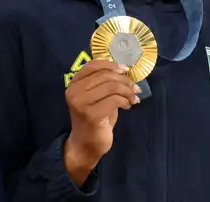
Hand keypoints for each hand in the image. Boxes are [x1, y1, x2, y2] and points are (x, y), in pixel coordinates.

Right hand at [63, 59, 140, 184]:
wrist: (86, 145)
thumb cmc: (94, 119)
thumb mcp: (97, 97)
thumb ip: (104, 82)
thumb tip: (124, 70)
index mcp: (74, 84)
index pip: (92, 65)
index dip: (111, 64)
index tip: (125, 70)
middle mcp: (74, 91)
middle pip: (105, 75)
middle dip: (124, 80)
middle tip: (135, 88)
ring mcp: (81, 103)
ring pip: (111, 86)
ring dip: (127, 91)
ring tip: (133, 98)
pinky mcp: (92, 114)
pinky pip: (115, 99)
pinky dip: (126, 100)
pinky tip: (128, 106)